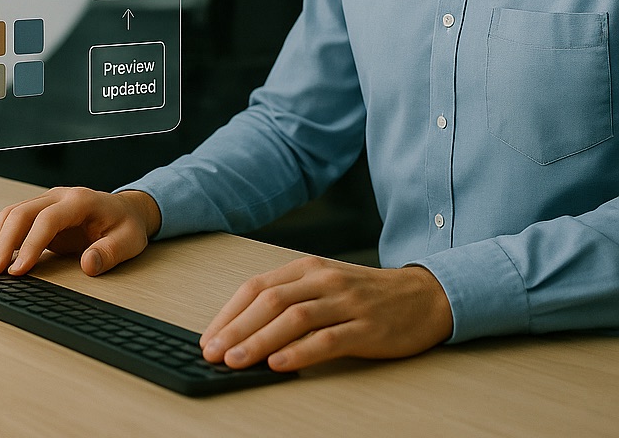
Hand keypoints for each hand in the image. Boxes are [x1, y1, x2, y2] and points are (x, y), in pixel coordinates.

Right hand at [0, 187, 161, 277]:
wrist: (125, 210)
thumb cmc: (126, 225)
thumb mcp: (129, 240)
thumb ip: (110, 252)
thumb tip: (89, 265)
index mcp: (79, 200)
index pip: (47, 219)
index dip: (31, 245)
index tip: (18, 271)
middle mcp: (58, 196)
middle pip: (21, 213)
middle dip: (2, 243)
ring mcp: (46, 202)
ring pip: (10, 215)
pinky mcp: (38, 213)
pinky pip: (11, 221)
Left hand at [199, 255, 452, 371]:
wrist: (423, 296)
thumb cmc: (365, 295)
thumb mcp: (323, 286)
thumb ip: (290, 300)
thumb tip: (244, 329)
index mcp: (306, 268)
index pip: (257, 287)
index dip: (229, 313)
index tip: (209, 337)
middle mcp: (323, 279)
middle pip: (270, 301)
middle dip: (236, 328)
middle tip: (212, 352)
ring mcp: (346, 302)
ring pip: (294, 318)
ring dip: (260, 341)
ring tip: (237, 360)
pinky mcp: (367, 328)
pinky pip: (328, 339)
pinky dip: (300, 352)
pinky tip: (279, 364)